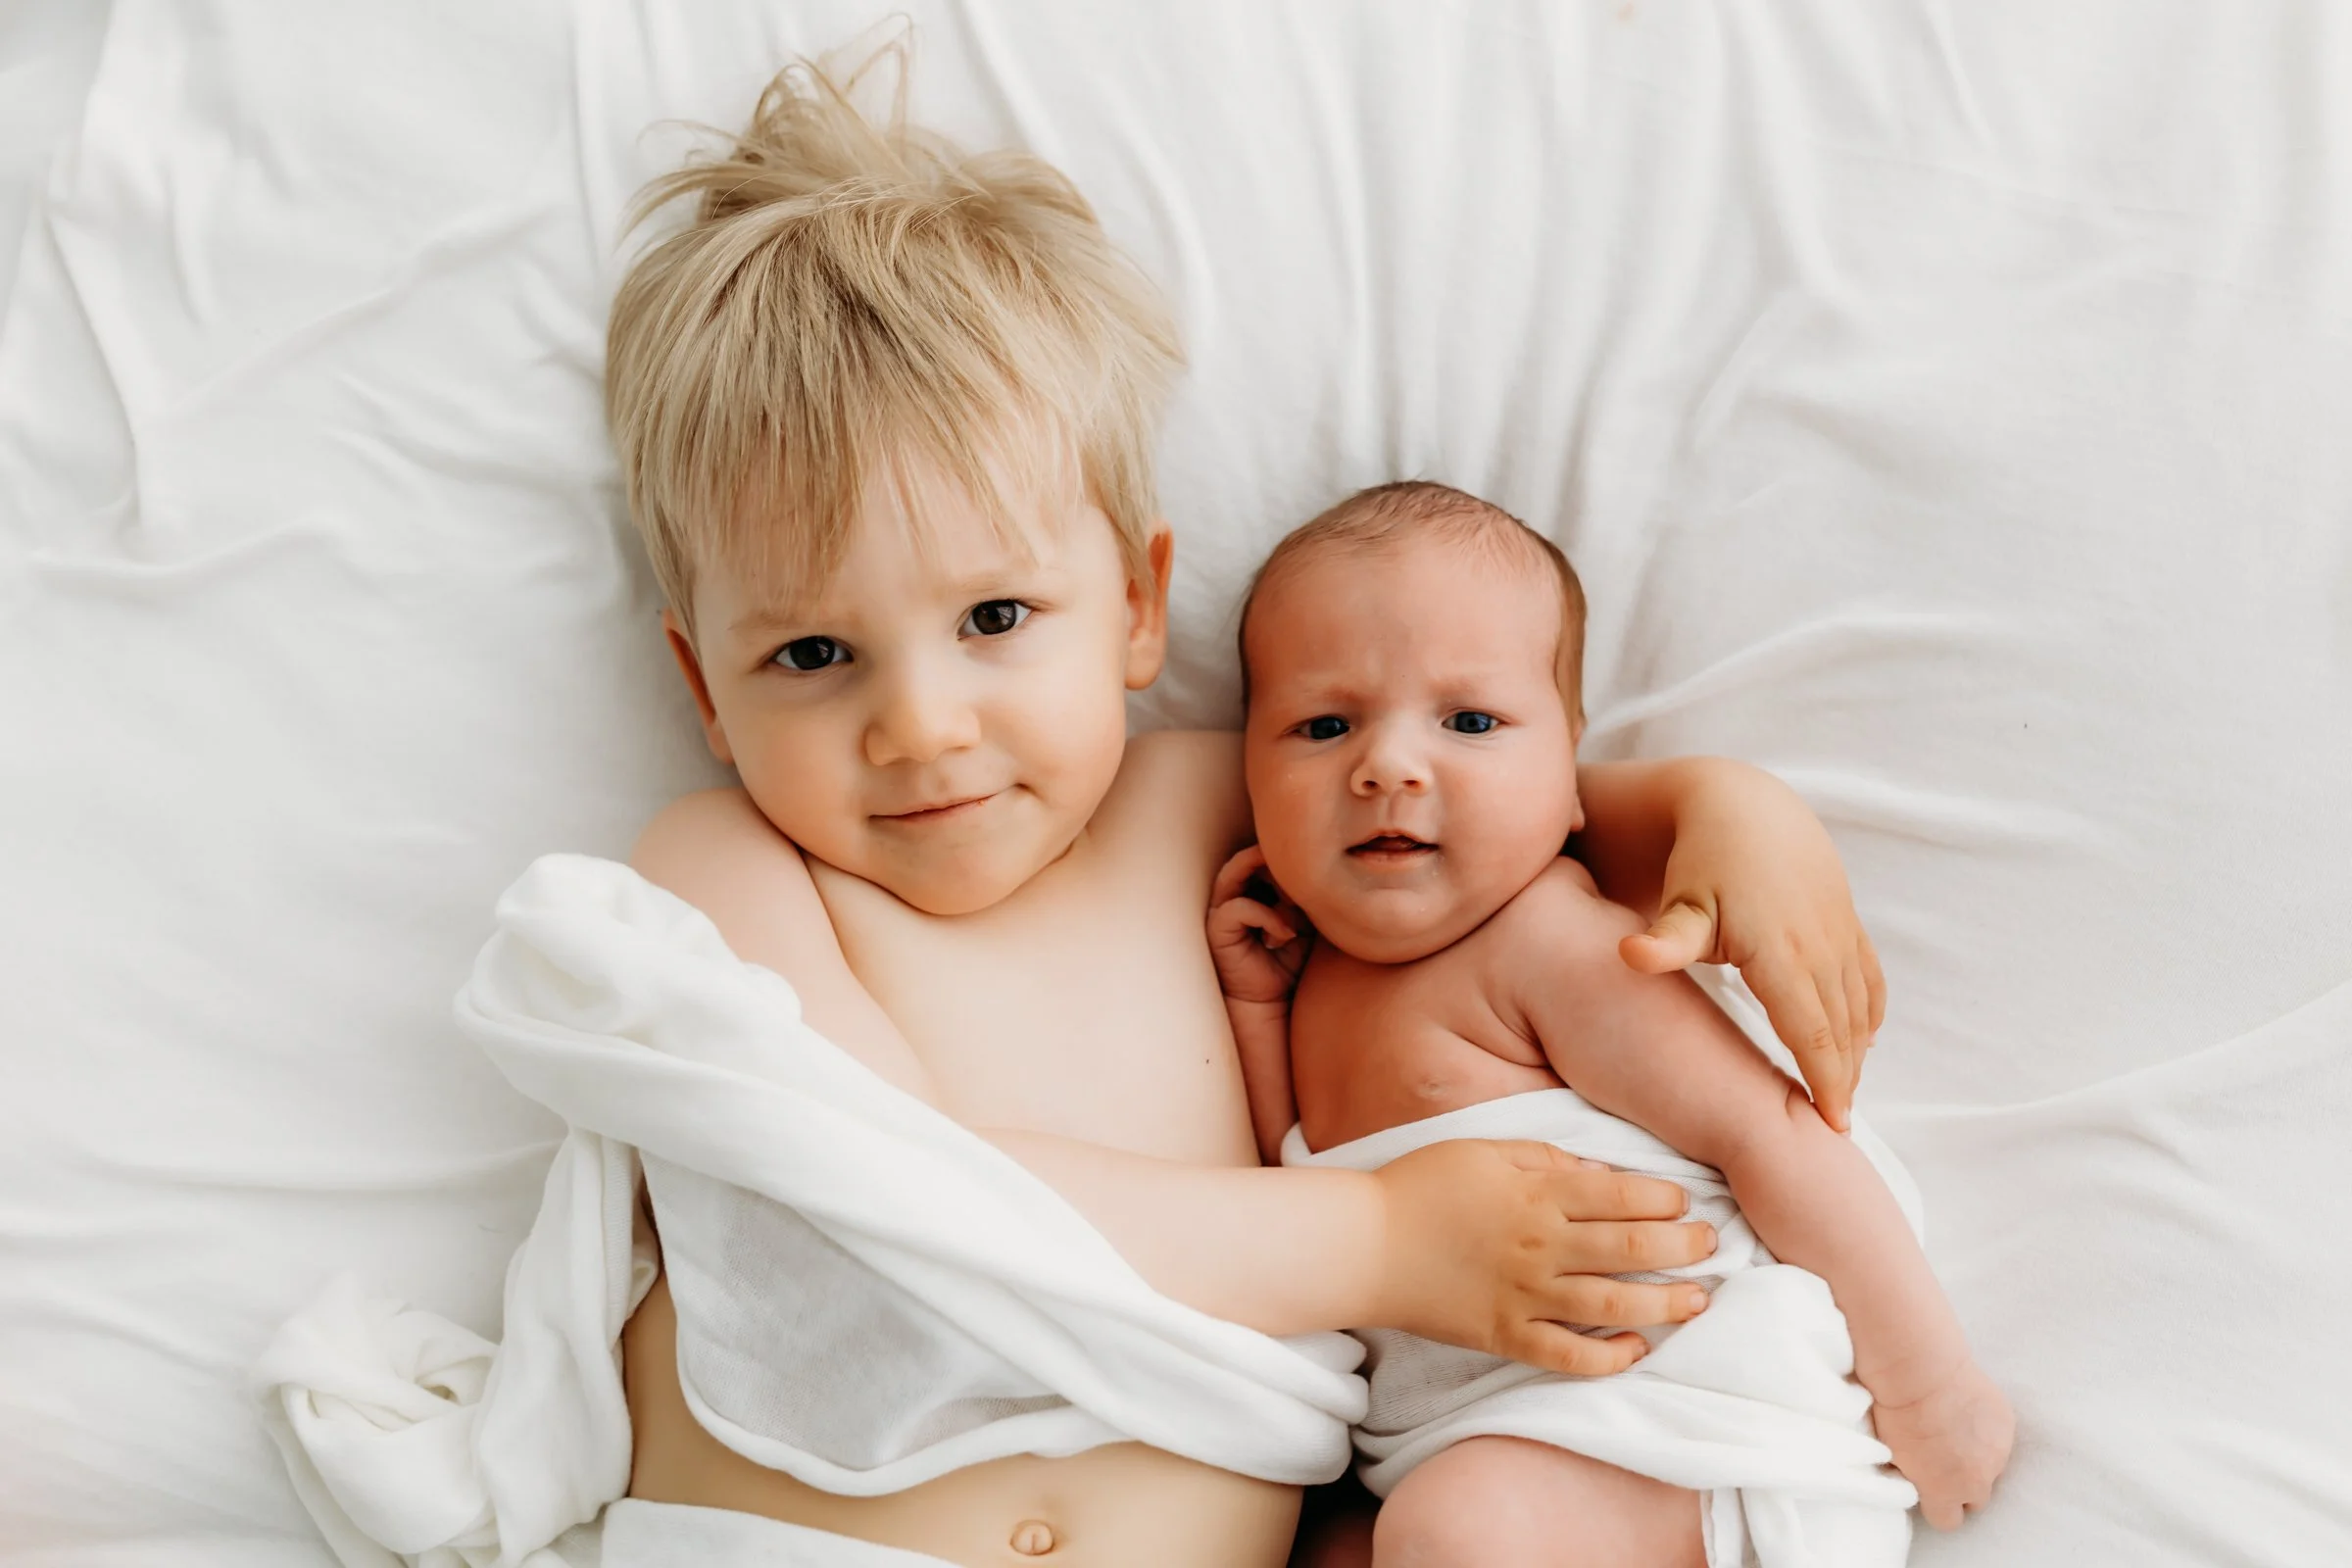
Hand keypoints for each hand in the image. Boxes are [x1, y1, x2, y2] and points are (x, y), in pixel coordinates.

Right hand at [1208, 846, 1310, 1004]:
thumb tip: (1316, 875)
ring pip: (1236, 869)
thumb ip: (1306, 897)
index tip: (1317, 875)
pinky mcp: (1217, 928)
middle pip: (1249, 854)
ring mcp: (1220, 908)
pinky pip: (1239, 907)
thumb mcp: (1304, 922)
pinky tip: (1286, 935)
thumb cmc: (1287, 960)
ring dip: (1271, 881)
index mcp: (1250, 885)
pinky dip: (1267, 916)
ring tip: (1296, 900)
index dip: (1289, 858)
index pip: (1264, 853)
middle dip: (1280, 864)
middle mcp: (1231, 892)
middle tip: (1309, 884)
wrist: (1270, 1002)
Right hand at [1367, 1139, 1719, 1376]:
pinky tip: (1636, 1349)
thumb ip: (1544, 1157)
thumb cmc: (1421, 1187)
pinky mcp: (1505, 1336)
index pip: (1619, 1196)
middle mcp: (1539, 1246)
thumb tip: (1599, 1173)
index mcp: (1535, 1194)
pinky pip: (1568, 1356)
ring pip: (1613, 1305)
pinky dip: (1608, 1357)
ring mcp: (1524, 1296)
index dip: (1663, 1200)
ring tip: (1699, 1300)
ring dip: (1665, 1303)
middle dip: (1682, 1247)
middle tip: (1713, 1245)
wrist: (1364, 1245)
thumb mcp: (1483, 1150)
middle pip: (1630, 1249)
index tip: (1687, 1203)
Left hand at [1616, 761, 1884, 1131]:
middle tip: (1836, 1126)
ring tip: (1844, 1095)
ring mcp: (1839, 933)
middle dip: (1843, 1080)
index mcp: (1781, 952)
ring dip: (1857, 1053)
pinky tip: (1862, 1041)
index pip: (1811, 1033)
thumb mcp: (1682, 900)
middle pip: (1841, 1029)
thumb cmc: (1703, 858)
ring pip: (1859, 1008)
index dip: (1825, 1081)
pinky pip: (1869, 979)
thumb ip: (1666, 939)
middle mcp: (1820, 946)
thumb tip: (1629, 955)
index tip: (1832, 1126)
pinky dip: (1869, 1015)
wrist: (1745, 804)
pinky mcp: (1846, 921)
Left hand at [1871, 1361, 2013, 1529]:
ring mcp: (1997, 1453)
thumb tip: (1915, 1478)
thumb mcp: (1893, 1456)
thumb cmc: (1895, 1411)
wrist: (1920, 1370)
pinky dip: (1985, 1430)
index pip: (1947, 1520)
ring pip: (1992, 1469)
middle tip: (1943, 1459)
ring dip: (1976, 1457)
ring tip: (1955, 1431)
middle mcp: (1977, 1481)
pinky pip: (1999, 1439)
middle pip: (1975, 1499)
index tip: (1927, 1487)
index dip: (1936, 1504)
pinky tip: (1966, 1410)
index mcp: (1944, 1493)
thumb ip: (1913, 1478)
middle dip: (1960, 1484)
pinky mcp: (2007, 1425)